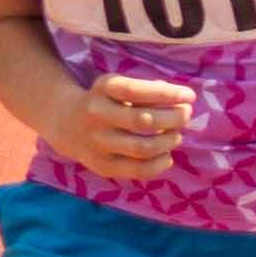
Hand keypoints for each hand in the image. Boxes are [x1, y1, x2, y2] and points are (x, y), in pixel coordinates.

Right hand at [60, 71, 193, 193]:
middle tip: (185, 115)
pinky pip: (137, 170)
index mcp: (101, 89)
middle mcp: (96, 115)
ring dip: (169, 141)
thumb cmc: (105, 101)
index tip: (190, 96)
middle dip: (174, 118)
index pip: (136, 91)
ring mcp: (97, 143)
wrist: (65, 123)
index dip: (167, 94)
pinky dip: (160, 164)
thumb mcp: (118, 86)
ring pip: (143, 148)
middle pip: (143, 121)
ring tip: (175, 135)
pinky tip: (166, 155)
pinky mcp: (101, 165)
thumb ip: (148, 90)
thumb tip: (182, 100)